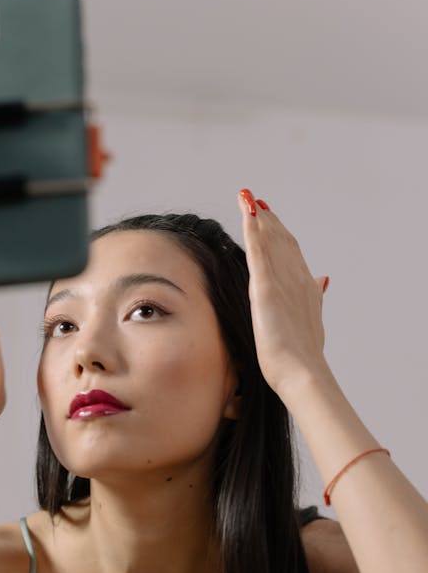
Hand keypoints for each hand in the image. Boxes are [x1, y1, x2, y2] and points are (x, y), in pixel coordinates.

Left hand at [237, 189, 329, 397]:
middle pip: (283, 242)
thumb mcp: (311, 321)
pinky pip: (258, 250)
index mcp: (307, 289)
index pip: (292, 255)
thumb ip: (315, 298)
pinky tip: (247, 211)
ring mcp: (283, 282)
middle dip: (270, 221)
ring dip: (260, 219)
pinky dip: (252, 228)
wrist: (303, 372)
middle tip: (257, 202)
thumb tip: (324, 279)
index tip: (271, 219)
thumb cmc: (303, 359)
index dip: (282, 235)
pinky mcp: (266, 288)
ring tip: (248, 200)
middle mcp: (297, 279)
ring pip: (270, 241)